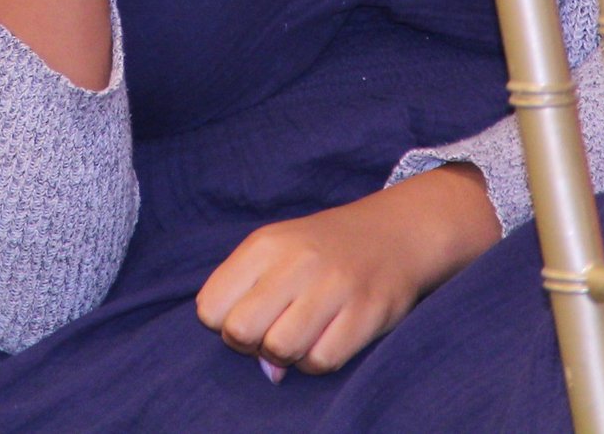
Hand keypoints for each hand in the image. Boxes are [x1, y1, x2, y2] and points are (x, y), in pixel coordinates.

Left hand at [195, 167, 500, 376]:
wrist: (394, 234)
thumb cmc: (321, 250)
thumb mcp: (276, 254)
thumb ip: (252, 300)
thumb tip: (263, 368)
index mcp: (265, 244)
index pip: (210, 307)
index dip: (223, 323)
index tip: (249, 314)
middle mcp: (297, 261)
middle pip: (240, 331)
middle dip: (250, 343)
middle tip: (273, 330)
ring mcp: (334, 286)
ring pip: (280, 350)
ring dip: (286, 355)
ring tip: (301, 335)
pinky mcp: (366, 313)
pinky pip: (321, 361)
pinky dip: (318, 360)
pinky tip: (326, 339)